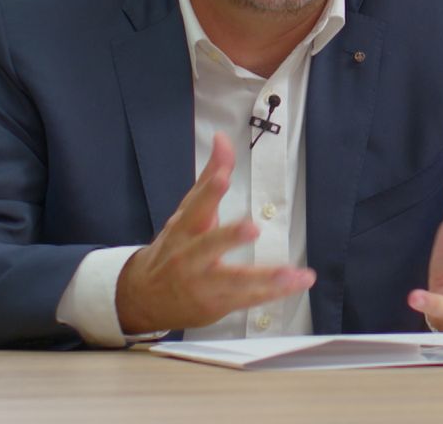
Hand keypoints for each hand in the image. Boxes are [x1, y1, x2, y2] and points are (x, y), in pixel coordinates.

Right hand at [115, 132, 315, 333]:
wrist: (144, 297)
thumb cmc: (173, 248)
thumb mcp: (187, 213)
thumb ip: (209, 178)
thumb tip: (223, 139)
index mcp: (183, 229)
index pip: (196, 206)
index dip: (209, 192)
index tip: (222, 177)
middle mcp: (190, 256)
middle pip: (209, 246)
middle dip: (228, 236)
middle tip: (251, 227)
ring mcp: (203, 284)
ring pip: (236, 280)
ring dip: (266, 277)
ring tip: (292, 273)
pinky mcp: (217, 304)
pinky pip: (249, 298)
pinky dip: (274, 292)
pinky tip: (298, 282)